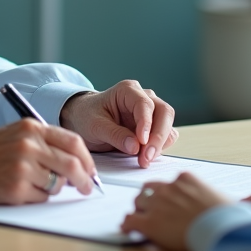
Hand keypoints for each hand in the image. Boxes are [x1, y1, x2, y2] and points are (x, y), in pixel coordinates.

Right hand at [0, 118, 96, 203]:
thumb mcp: (15, 134)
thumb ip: (44, 142)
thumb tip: (76, 162)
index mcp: (31, 127)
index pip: (73, 142)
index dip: (87, 158)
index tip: (90, 169)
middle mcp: (29, 145)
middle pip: (72, 165)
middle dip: (83, 179)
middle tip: (85, 187)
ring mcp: (23, 167)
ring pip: (57, 184)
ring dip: (52, 188)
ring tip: (31, 182)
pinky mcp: (16, 188)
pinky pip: (42, 197)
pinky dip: (36, 197)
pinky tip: (18, 188)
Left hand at [59, 80, 176, 167]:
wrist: (82, 120)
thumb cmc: (87, 116)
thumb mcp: (94, 126)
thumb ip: (114, 135)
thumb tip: (135, 147)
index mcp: (127, 90)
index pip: (145, 104)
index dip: (146, 123)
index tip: (142, 142)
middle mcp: (143, 97)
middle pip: (164, 112)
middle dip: (158, 136)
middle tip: (146, 157)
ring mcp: (150, 112)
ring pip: (168, 124)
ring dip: (160, 144)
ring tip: (144, 160)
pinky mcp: (152, 126)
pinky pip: (165, 135)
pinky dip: (160, 147)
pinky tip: (146, 156)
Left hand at [119, 173, 231, 250]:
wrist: (222, 231)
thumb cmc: (228, 218)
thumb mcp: (220, 199)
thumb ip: (210, 196)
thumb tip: (231, 204)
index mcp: (186, 179)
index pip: (168, 182)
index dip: (165, 194)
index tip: (167, 202)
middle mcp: (169, 187)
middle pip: (149, 189)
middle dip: (149, 200)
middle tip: (152, 211)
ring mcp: (158, 204)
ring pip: (138, 201)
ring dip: (140, 210)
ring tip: (141, 219)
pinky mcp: (150, 222)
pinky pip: (130, 220)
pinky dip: (128, 225)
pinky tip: (129, 229)